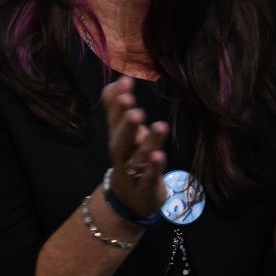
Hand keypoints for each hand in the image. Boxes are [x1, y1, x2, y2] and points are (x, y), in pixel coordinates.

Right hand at [102, 76, 167, 218]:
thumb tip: (123, 77)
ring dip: (148, 141)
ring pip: (138, 156)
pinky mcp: (145, 187)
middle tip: (132, 105)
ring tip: (159, 125)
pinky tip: (161, 155)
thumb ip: (118, 106)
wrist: (130, 198)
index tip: (126, 83)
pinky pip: (149, 177)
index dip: (117, 101)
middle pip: (121, 138)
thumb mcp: (123, 131)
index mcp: (118, 136)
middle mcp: (123, 152)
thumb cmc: (131, 156)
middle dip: (125, 122)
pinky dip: (154, 168)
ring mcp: (133, 171)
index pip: (114, 117)